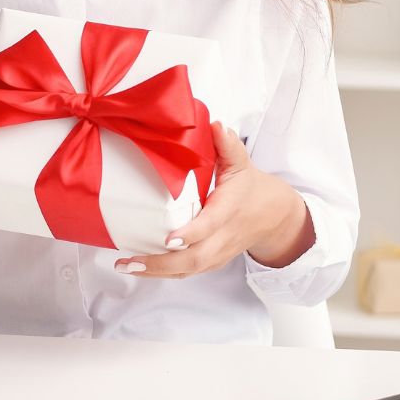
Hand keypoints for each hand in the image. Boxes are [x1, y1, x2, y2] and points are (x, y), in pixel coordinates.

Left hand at [113, 121, 312, 278]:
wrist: (273, 218)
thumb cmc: (251, 189)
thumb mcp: (243, 164)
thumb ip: (228, 146)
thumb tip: (217, 125)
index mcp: (229, 210)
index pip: (210, 225)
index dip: (191, 234)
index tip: (169, 238)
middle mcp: (223, 237)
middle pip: (194, 259)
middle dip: (161, 263)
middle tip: (130, 260)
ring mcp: (217, 254)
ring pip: (188, 271)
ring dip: (156, 272)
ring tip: (126, 266)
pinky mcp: (211, 262)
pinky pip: (186, 273)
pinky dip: (162, 274)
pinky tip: (139, 268)